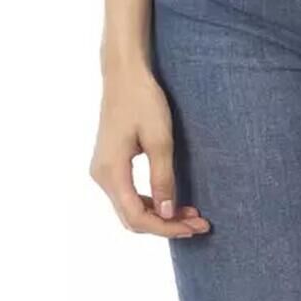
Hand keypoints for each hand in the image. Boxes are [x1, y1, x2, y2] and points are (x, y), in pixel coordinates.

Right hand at [89, 61, 210, 238]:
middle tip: (198, 223)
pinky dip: (150, 201)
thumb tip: (167, 214)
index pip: (137, 217)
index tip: (194, 226)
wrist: (124, 73)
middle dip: (166, 224)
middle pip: (132, 218)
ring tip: (190, 214)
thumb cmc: (143, 99)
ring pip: (130, 208)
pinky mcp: (109, 164)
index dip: (167, 227)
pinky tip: (171, 200)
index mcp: (111, 172)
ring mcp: (103, 171)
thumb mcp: (159, 138)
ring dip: (159, 214)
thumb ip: (163, 178)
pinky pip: (128, 194)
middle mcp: (101, 176)